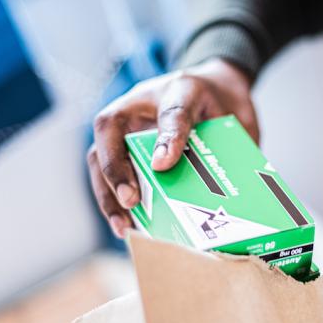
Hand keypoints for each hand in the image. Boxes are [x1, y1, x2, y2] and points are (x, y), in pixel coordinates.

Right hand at [87, 58, 258, 237]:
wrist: (221, 95)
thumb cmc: (200, 91)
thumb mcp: (190, 96)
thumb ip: (179, 122)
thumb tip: (161, 163)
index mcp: (128, 108)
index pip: (110, 129)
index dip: (117, 163)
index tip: (132, 192)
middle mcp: (123, 134)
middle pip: (101, 162)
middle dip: (110, 191)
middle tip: (128, 213)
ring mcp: (132, 155)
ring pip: (110, 182)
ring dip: (115, 207)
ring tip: (126, 230)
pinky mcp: (147, 174)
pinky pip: (135, 195)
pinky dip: (137, 214)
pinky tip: (143, 231)